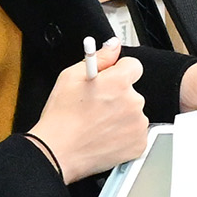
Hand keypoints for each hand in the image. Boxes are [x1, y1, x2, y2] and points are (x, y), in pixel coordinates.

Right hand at [26, 42, 150, 182]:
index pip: (133, 66)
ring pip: (134, 113)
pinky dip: (125, 135)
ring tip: (98, 124)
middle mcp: (133, 102)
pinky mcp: (139, 144)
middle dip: (118, 96)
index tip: (108, 82)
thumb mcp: (71, 76)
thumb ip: (99, 58)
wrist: (57, 151)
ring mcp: (138, 125)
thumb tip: (114, 45)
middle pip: (132, 92)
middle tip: (97, 107)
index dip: (119, 72)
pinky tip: (105, 136)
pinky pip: (136, 133)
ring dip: (121, 116)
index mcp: (119, 82)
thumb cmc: (61, 116)